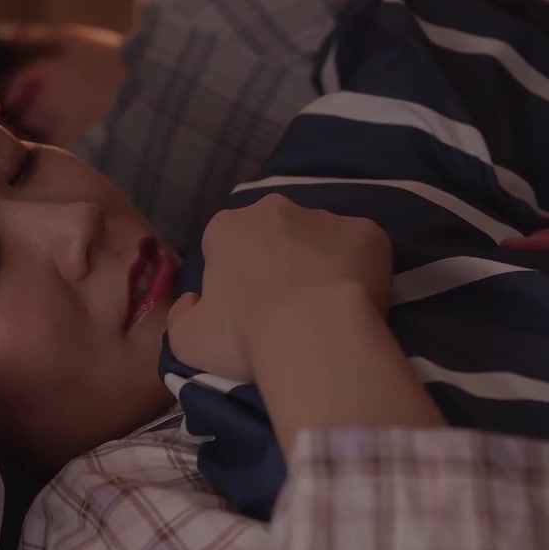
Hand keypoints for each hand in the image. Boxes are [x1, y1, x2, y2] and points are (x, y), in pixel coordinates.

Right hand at [167, 195, 392, 379]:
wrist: (314, 336)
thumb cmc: (246, 337)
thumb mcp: (188, 341)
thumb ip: (181, 316)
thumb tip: (193, 302)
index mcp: (227, 227)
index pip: (225, 243)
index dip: (236, 275)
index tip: (247, 307)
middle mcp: (274, 209)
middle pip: (274, 233)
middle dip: (279, 260)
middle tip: (289, 307)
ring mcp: (324, 216)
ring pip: (320, 237)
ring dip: (320, 263)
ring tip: (327, 308)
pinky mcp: (367, 231)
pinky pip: (361, 247)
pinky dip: (361, 268)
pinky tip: (358, 301)